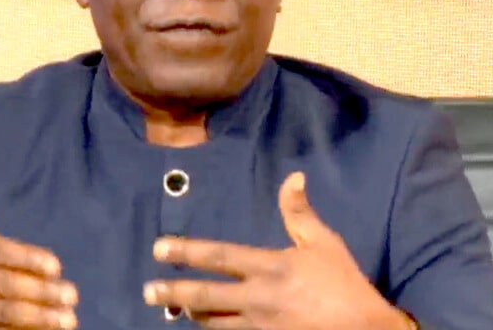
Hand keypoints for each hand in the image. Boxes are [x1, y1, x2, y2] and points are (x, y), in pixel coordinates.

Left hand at [143, 172, 412, 329]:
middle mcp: (258, 298)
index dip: (187, 251)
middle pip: (206, 296)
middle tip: (148, 290)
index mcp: (270, 267)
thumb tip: (293, 177)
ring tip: (172, 309)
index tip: (159, 248)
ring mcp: (260, 327)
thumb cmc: (344, 284)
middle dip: (174, 291)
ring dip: (191, 315)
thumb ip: (300, 213)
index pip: (219, 256)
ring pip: (214, 323)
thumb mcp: (324, 243)